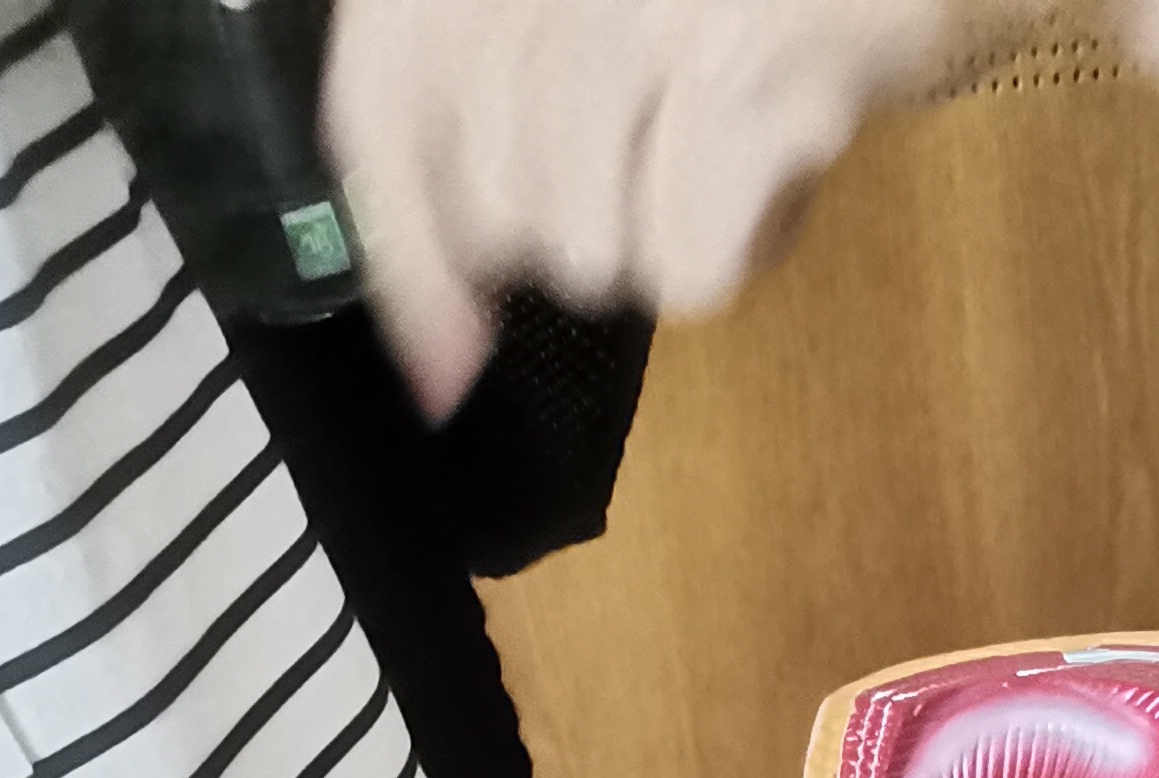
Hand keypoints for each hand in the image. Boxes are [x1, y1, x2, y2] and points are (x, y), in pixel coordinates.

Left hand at [325, 0, 985, 415]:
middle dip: (574, 227)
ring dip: (659, 238)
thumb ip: (491, 127)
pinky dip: (736, 249)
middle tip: (656, 165)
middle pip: (499, 199)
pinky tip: (775, 168)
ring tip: (719, 149)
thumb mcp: (598, 24)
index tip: (441, 362)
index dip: (406, 246)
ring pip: (590, 244)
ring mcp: (657, 13)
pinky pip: (691, 266)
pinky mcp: (756, 79)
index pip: (383, 100)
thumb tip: (440, 354)